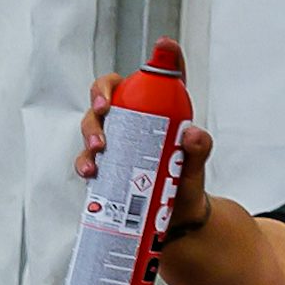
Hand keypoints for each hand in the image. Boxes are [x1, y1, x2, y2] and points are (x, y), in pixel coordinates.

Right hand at [75, 75, 216, 239]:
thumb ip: (200, 147)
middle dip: (99, 99)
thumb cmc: (185, 182)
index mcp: (153, 113)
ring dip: (90, 133)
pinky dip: (84, 163)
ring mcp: (113, 145)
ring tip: (99, 148)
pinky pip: (86, 159)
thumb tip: (193, 134)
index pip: (140, 83)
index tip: (141, 67)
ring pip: (91, 127)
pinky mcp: (102, 167)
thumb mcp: (197, 164)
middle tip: (104, 110)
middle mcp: (128, 124)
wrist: (176, 217)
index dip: (144, 67)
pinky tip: (90, 171)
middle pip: (106, 99)